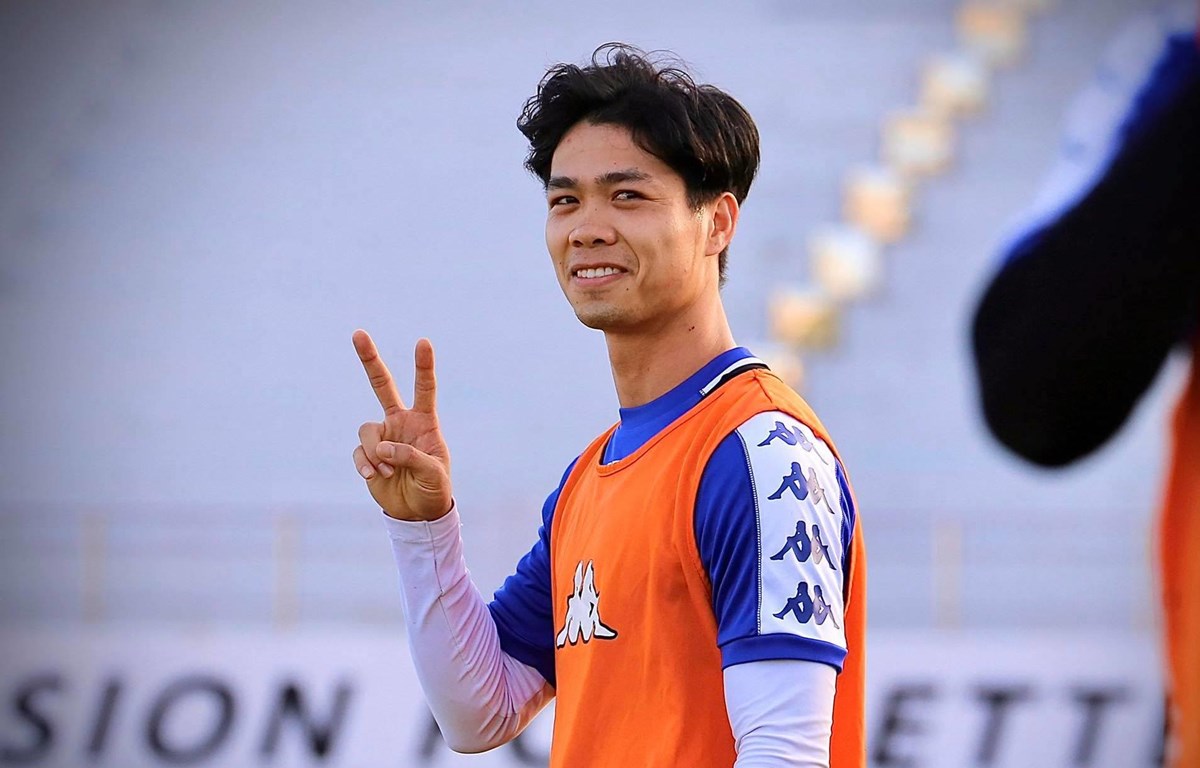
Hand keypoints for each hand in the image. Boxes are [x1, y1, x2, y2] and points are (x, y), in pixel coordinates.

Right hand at [352, 330, 452, 520]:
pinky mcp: (368, 454)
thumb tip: (384, 449)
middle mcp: (401, 422)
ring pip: (367, 429)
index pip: (425, 389)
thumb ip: (412, 457)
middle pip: (382, 385)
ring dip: (376, 453)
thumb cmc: (434, 489)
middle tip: (358, 333)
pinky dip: (365, 464)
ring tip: (389, 472)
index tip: (423, 342)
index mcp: (424, 422)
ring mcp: (383, 437)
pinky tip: (375, 477)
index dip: (423, 366)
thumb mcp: (433, 474)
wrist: (416, 513)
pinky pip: (359, 452)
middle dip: (370, 360)